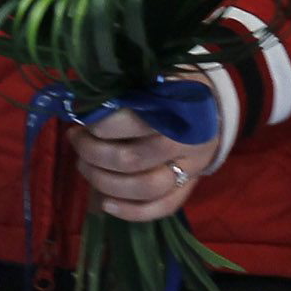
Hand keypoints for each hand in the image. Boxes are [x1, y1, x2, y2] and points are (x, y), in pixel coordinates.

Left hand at [72, 91, 215, 225]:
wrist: (214, 111)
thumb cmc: (177, 92)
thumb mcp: (160, 79)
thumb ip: (132, 89)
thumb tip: (88, 106)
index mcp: (184, 109)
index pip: (137, 122)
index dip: (104, 125)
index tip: (85, 119)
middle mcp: (190, 142)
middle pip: (133, 160)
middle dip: (94, 153)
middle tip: (77, 140)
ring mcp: (192, 169)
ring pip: (145, 188)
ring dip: (104, 181)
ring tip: (84, 165)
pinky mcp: (189, 188)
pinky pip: (162, 207)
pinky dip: (130, 211)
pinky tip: (105, 203)